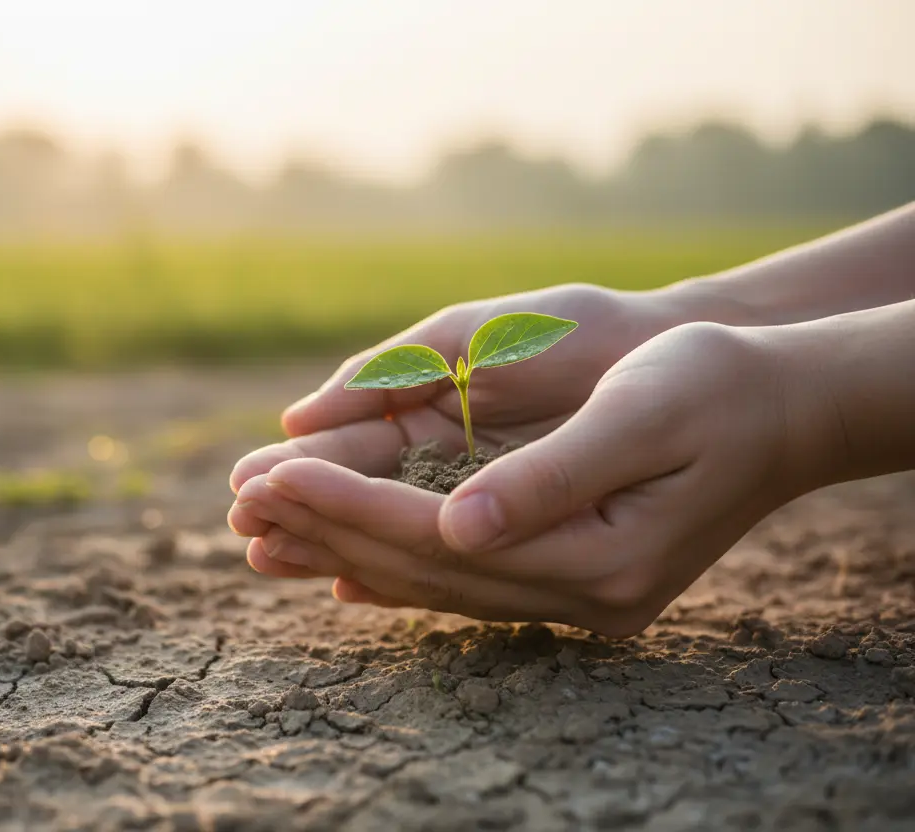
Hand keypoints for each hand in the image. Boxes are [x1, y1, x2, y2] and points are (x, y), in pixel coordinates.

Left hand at [228, 322, 818, 636]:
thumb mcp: (645, 414)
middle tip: (241, 502)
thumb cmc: (718, 390)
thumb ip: (551, 478)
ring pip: (436, 583)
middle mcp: (583, 593)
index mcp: (599, 555)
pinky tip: (347, 576)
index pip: (440, 538)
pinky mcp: (572, 578)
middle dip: (328, 531)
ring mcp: (580, 596)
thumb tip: (456, 527)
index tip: (272, 477)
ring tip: (267, 537)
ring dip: (348, 554)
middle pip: (425, 568)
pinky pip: (465, 585)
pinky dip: (400, 573)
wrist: (783, 411)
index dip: (349, 508)